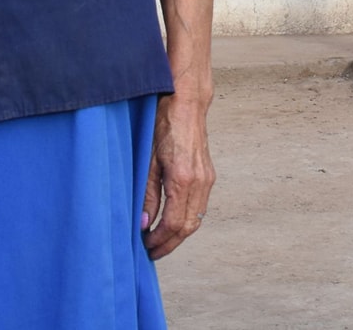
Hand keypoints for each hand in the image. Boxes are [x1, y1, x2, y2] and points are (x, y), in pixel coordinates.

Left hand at [142, 92, 213, 258]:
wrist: (186, 101)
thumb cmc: (163, 124)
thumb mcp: (148, 159)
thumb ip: (147, 194)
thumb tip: (144, 223)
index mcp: (183, 180)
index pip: (173, 224)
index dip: (159, 240)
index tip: (145, 247)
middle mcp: (200, 182)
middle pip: (188, 226)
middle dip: (169, 243)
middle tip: (151, 251)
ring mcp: (207, 178)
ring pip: (196, 218)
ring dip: (179, 234)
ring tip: (160, 239)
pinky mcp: (208, 174)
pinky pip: (200, 205)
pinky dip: (187, 219)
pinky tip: (172, 220)